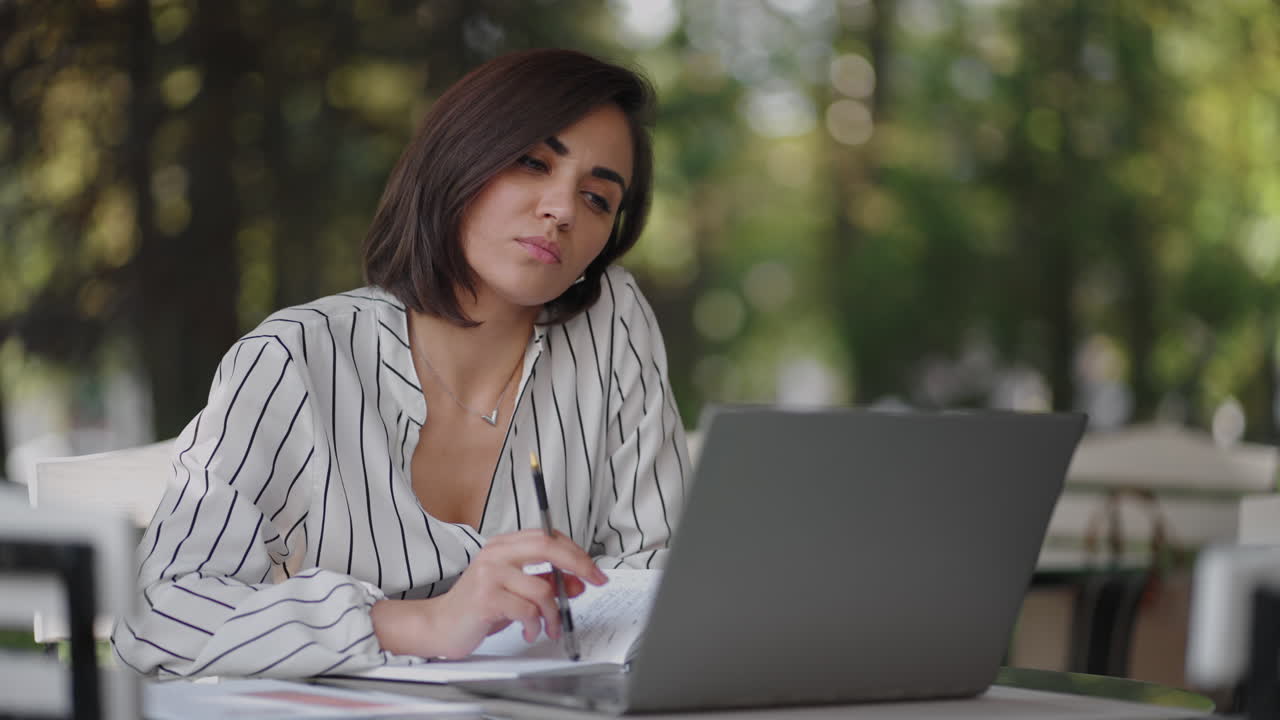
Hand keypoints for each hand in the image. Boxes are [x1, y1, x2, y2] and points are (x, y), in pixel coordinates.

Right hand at [371, 529, 607, 658]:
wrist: (439, 626)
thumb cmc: (478, 609)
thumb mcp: (517, 593)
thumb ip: (545, 583)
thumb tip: (578, 582)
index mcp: (503, 546)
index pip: (548, 537)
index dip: (575, 552)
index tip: (594, 571)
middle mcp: (496, 554)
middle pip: (548, 546)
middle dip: (578, 565)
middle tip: (593, 583)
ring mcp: (489, 574)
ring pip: (541, 588)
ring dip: (553, 613)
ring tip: (549, 627)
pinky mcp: (485, 598)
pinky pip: (526, 610)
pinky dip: (535, 625)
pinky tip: (528, 632)